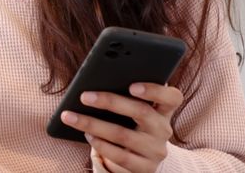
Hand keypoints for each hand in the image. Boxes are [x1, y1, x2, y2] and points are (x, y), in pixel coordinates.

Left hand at [60, 82, 183, 172]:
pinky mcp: (144, 168)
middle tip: (84, 96)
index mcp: (163, 110)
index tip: (132, 85)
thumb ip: (125, 96)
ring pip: (123, 134)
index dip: (154, 90)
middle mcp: (163, 129)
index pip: (172, 97)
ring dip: (93, 124)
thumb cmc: (131, 124)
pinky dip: (100, 145)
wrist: (141, 159)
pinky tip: (87, 135)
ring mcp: (155, 150)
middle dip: (110, 101)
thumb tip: (95, 81)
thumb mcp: (134, 111)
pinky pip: (120, 156)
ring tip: (72, 117)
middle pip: (141, 111)